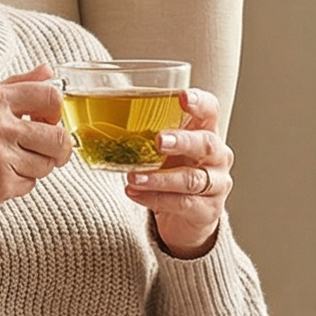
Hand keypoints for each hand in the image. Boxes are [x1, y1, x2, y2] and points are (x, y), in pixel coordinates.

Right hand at [0, 62, 70, 222]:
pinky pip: (29, 185)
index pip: (50, 96)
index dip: (56, 112)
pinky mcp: (1, 185)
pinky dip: (17, 185)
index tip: (48, 122)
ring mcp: (0, 156)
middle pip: (58, 137)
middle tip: (44, 152)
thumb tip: (49, 70)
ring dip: (33, 168)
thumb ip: (14, 86)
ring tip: (6, 164)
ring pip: (46, 165)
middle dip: (56, 149)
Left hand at [124, 89, 232, 256]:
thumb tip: (97, 122)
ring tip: (134, 177)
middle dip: (182, 141)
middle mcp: (218, 157)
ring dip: (160, 178)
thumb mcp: (163, 151)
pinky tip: (135, 193)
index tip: (183, 97)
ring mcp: (216, 185)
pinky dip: (156, 199)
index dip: (200, 103)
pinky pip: (183, 203)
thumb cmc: (172, 173)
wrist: (186, 218)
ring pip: (192, 179)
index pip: (211, 111)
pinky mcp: (208, 211)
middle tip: (158, 141)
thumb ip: (145, 135)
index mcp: (206, 133)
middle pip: (206, 144)